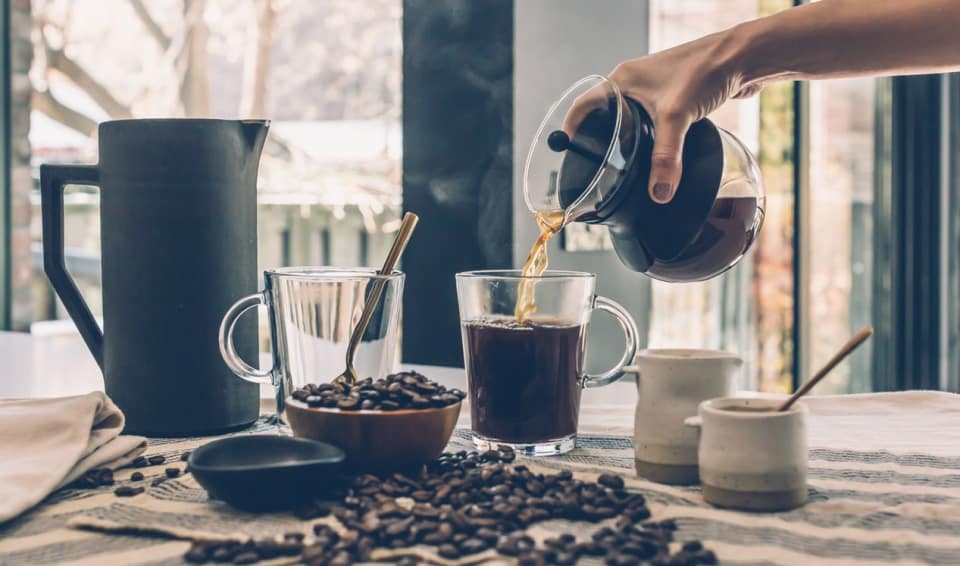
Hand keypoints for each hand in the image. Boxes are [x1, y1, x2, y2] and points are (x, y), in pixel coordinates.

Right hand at [568, 30, 756, 203]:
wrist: (742, 57)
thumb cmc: (704, 69)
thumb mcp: (677, 117)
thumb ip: (665, 158)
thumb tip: (659, 193)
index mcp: (622, 80)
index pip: (584, 105)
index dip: (572, 128)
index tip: (567, 151)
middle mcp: (634, 82)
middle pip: (605, 114)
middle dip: (600, 138)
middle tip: (596, 164)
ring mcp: (654, 89)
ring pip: (631, 119)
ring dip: (627, 139)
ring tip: (623, 163)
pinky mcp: (674, 97)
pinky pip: (653, 121)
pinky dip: (651, 137)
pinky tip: (657, 153)